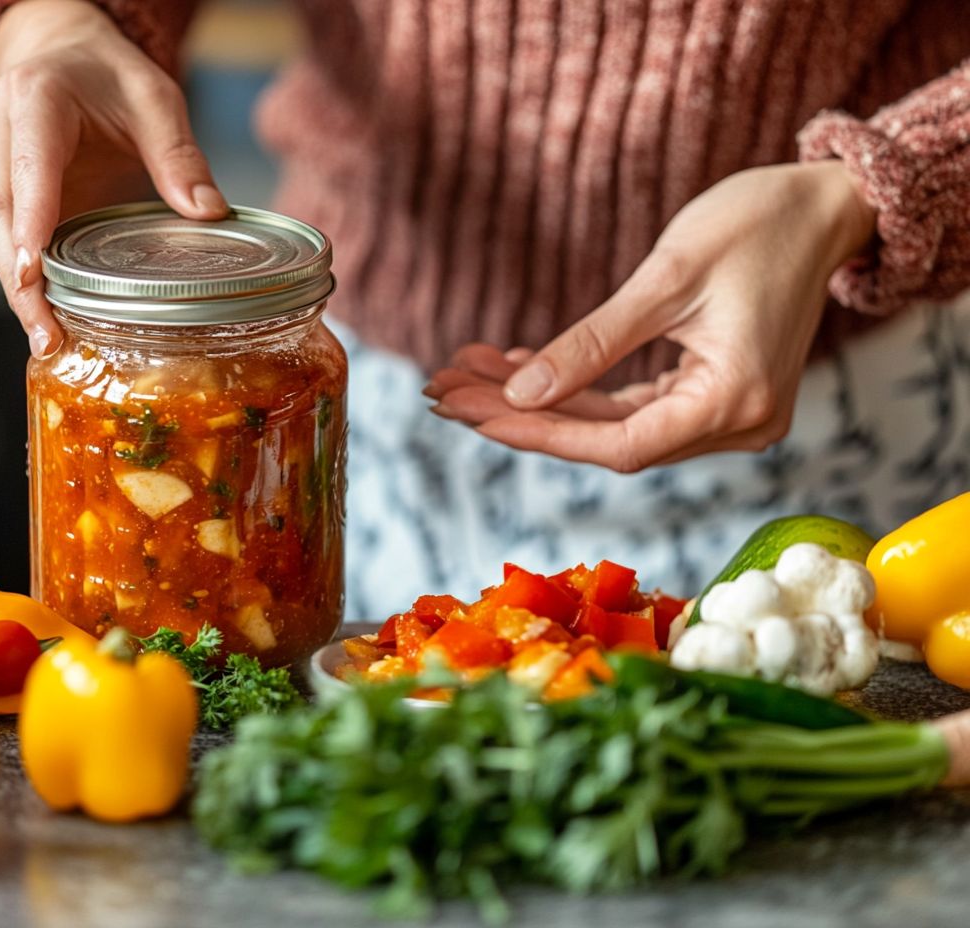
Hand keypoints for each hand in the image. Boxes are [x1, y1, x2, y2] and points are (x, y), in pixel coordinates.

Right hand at [0, 0, 227, 356]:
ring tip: (48, 342)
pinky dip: (24, 283)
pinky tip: (47, 323)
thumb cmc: (105, 75)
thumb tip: (210, 214)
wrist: (59, 53)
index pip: (28, 164)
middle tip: (47, 334)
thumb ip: (179, 153)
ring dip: (18, 291)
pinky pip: (3, 240)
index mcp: (35, 99)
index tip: (33, 270)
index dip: (30, 219)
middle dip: (19, 278)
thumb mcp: (154, 98)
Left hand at [425, 161, 875, 471]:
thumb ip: (592, 345)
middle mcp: (738, 426)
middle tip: (443, 390)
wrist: (828, 205)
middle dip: (521, 414)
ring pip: (612, 425)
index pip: (616, 444)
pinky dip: (578, 391)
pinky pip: (635, 406)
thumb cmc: (758, 224)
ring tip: (466, 373)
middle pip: (606, 440)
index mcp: (736, 403)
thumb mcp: (665, 279)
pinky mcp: (716, 398)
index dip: (537, 434)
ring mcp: (729, 416)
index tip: (468, 413)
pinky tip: (518, 370)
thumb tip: (520, 395)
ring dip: (540, 403)